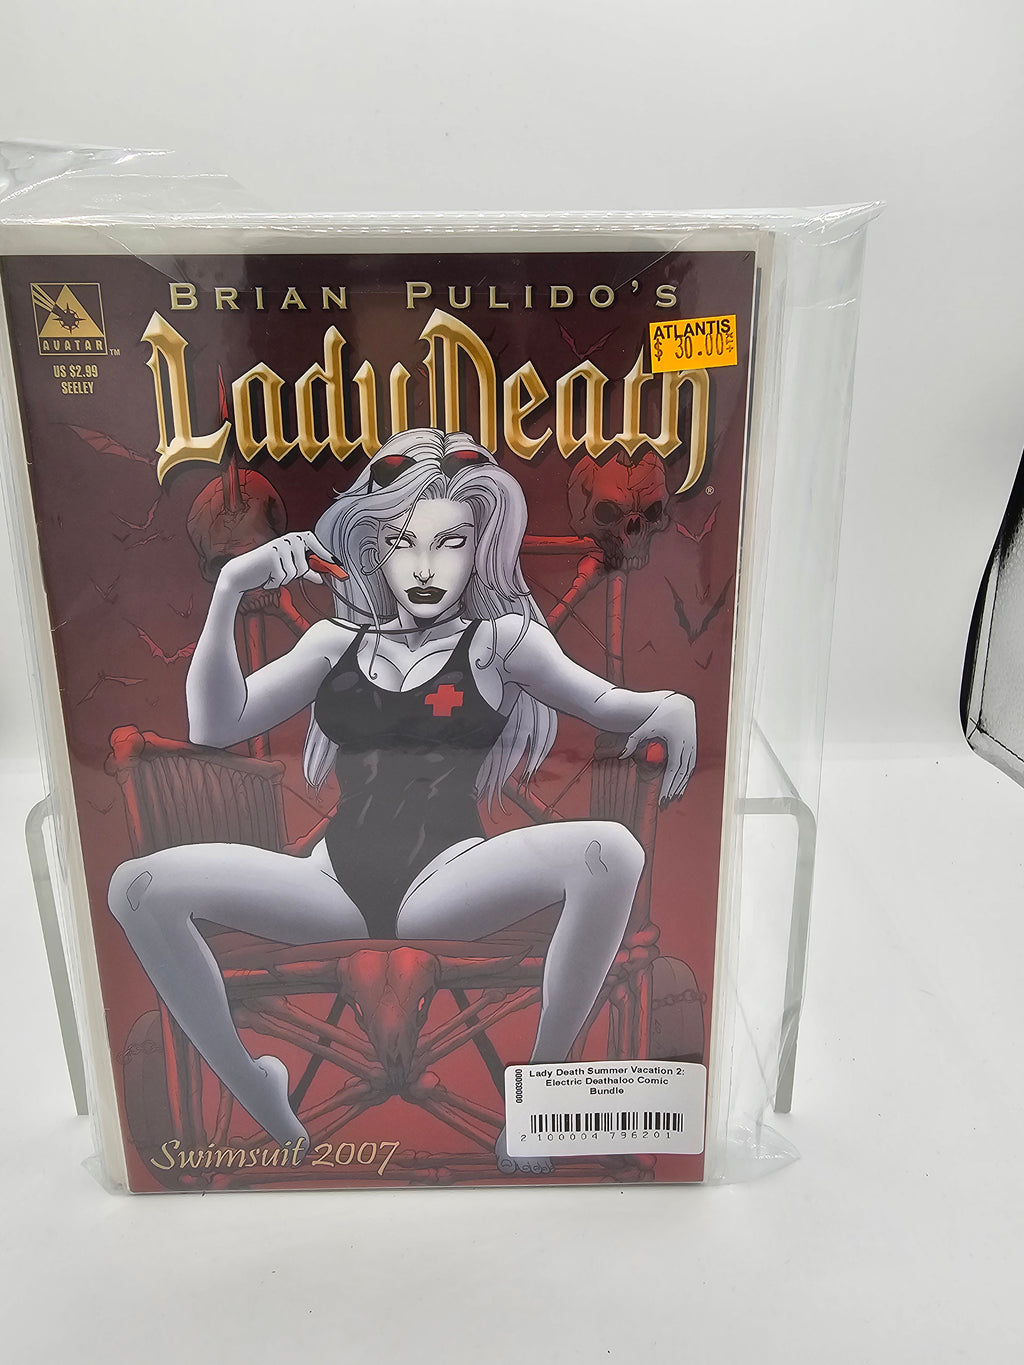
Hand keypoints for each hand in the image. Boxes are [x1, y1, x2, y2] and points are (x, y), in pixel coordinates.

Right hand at [218, 531, 333, 594]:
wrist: (241, 574)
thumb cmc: (265, 570)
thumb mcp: (288, 568)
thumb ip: (305, 571)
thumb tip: (322, 578)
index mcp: (292, 538)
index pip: (312, 541)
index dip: (324, 553)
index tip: (336, 564)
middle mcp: (287, 539)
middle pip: (305, 564)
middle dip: (296, 574)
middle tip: (282, 573)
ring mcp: (278, 545)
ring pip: (295, 572)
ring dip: (285, 579)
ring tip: (273, 574)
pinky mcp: (270, 555)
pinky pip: (283, 576)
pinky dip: (275, 582)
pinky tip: (267, 578)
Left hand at [620, 693, 696, 803]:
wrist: (677, 704)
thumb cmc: (658, 715)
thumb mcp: (644, 727)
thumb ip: (633, 741)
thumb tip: (622, 755)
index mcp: (677, 741)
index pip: (673, 769)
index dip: (668, 785)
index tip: (662, 798)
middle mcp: (688, 745)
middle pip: (682, 774)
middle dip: (674, 790)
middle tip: (665, 803)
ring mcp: (693, 745)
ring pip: (688, 771)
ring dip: (681, 785)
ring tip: (672, 799)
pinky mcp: (694, 745)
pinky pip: (691, 765)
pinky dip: (685, 777)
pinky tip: (680, 786)